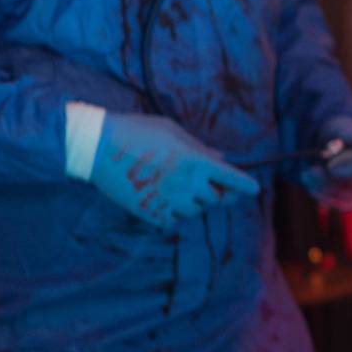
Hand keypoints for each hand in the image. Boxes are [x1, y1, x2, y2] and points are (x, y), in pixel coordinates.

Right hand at [88, 112, 260, 227]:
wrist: (98, 146)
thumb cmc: (137, 131)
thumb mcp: (174, 131)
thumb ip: (200, 148)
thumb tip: (221, 159)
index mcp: (197, 161)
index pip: (233, 179)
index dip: (246, 186)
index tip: (254, 190)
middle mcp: (188, 184)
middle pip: (216, 199)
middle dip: (214, 192)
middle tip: (201, 183)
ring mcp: (169, 200)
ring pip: (195, 211)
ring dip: (191, 203)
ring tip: (171, 185)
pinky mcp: (150, 213)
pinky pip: (172, 220)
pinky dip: (170, 213)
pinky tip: (159, 197)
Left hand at [300, 114, 351, 209]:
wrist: (342, 142)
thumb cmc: (340, 133)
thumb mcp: (337, 128)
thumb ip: (336, 141)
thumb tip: (332, 157)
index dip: (350, 172)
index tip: (329, 168)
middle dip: (329, 181)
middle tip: (309, 171)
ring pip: (346, 198)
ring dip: (323, 189)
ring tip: (307, 175)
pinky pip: (342, 206)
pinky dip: (324, 198)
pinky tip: (312, 187)